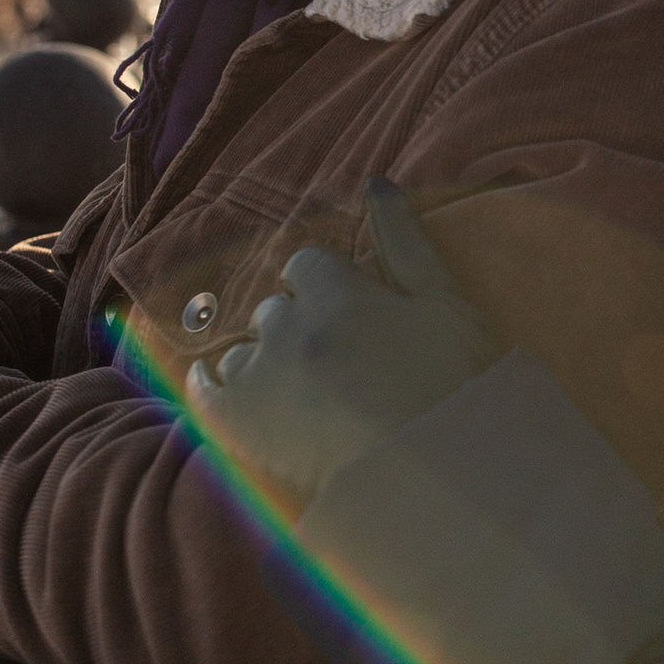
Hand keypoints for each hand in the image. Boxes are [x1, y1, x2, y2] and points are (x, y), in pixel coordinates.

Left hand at [189, 180, 498, 505]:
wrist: (446, 482)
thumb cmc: (459, 388)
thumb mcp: (447, 304)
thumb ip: (406, 241)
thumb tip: (375, 182)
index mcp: (339, 294)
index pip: (306, 267)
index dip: (326, 290)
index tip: (347, 317)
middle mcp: (289, 329)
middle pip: (275, 311)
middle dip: (298, 329)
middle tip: (335, 365)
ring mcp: (260, 380)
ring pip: (241, 352)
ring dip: (263, 365)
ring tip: (300, 396)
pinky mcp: (239, 428)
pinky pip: (204, 391)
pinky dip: (210, 385)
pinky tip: (225, 390)